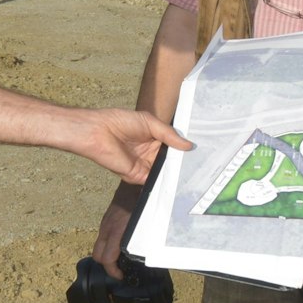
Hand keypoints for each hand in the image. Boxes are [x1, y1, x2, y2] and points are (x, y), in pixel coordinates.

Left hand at [64, 109, 192, 184]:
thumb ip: (170, 135)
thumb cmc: (121, 122)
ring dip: (176, 173)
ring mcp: (145, 165)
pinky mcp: (138, 176)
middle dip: (184, 162)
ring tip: (194, 172)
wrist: (100, 132)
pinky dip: (164, 180)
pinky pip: (154, 180)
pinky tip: (177, 178)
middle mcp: (151, 153)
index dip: (185, 148)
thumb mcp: (150, 123)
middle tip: (202, 163)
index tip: (201, 150)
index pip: (174, 146)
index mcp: (155, 139)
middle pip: (172, 161)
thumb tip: (189, 145)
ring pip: (165, 172)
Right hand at [94, 186, 141, 279]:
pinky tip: (119, 244)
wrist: (134, 177)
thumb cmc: (143, 197)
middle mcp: (107, 227)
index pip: (106, 258)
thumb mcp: (148, 217)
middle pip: (98, 255)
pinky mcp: (107, 217)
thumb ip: (147, 233)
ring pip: (98, 246)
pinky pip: (102, 236)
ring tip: (120, 259)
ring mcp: (105, 222)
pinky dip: (107, 245)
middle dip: (107, 266)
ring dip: (106, 255)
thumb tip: (157, 249)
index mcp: (117, 230)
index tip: (121, 276)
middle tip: (120, 270)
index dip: (112, 271)